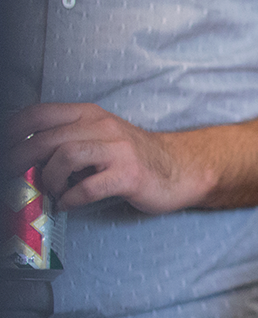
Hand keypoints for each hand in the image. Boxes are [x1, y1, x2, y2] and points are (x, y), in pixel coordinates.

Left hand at [5, 103, 207, 212]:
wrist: (179, 168)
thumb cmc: (133, 157)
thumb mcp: (100, 137)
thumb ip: (68, 140)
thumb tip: (25, 158)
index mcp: (91, 115)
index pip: (39, 113)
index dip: (13, 130)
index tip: (4, 147)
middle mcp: (103, 127)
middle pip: (47, 139)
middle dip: (21, 161)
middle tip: (15, 177)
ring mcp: (118, 150)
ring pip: (64, 158)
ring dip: (48, 180)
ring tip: (52, 191)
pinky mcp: (128, 175)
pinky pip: (86, 188)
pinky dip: (69, 199)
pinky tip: (68, 203)